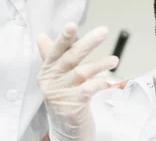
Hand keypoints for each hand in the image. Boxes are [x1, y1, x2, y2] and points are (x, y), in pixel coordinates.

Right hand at [37, 23, 118, 140]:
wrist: (65, 129)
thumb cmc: (63, 97)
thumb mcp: (55, 76)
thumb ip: (51, 56)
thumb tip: (41, 36)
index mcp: (47, 70)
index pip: (55, 50)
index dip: (64, 38)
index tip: (72, 25)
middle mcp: (51, 81)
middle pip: (70, 58)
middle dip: (87, 43)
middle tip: (103, 31)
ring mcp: (60, 94)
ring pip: (81, 73)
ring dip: (99, 64)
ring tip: (114, 60)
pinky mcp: (70, 107)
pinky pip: (87, 91)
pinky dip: (97, 84)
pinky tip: (105, 82)